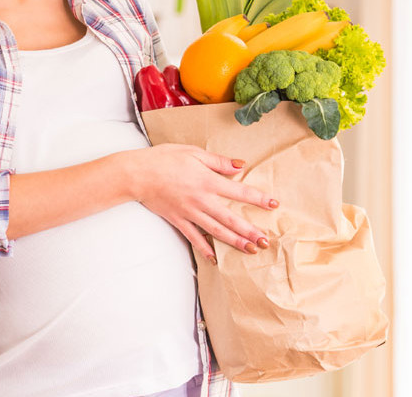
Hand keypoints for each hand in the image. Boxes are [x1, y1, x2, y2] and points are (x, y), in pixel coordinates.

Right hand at [132, 142, 278, 263]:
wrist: (137, 173)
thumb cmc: (164, 158)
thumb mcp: (193, 153)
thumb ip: (218, 161)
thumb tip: (240, 166)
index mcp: (207, 181)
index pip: (239, 191)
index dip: (258, 198)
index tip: (274, 205)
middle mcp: (201, 200)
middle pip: (231, 218)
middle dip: (250, 231)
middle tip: (265, 241)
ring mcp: (189, 212)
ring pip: (216, 231)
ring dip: (235, 242)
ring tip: (250, 250)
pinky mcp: (178, 219)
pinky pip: (193, 237)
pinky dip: (204, 249)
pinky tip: (214, 258)